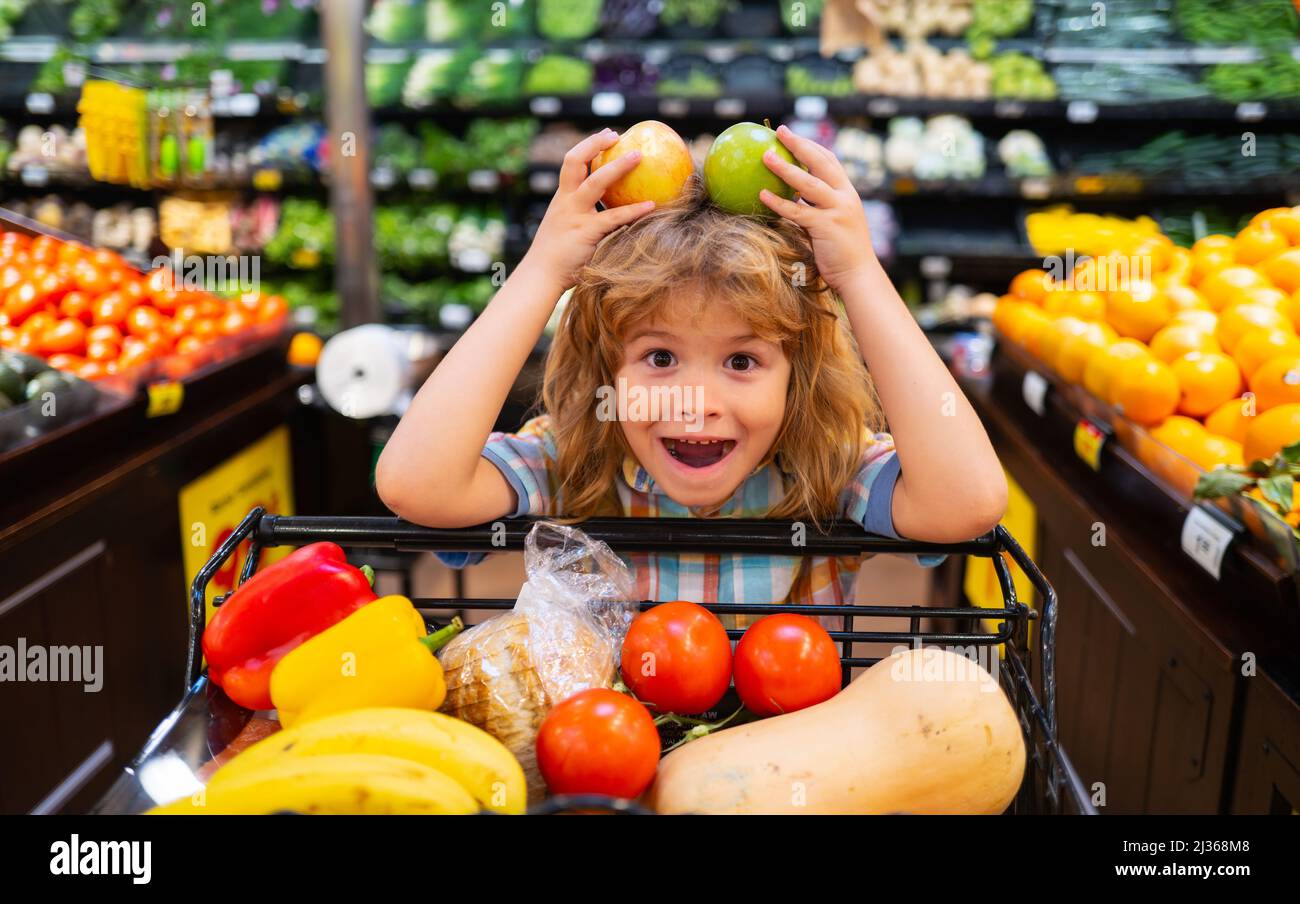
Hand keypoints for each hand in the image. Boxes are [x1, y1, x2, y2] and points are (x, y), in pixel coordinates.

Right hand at [522, 128, 655, 290]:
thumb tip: (611, 212)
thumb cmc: (557, 258)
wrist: (540, 276)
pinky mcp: (586, 232)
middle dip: (595, 144)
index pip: (572, 163)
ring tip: (639, 156)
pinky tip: (651, 205)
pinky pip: (613, 217)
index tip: (607, 136)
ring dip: (618, 167)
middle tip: (617, 135)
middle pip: (575, 161)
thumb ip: (583, 217)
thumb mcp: (566, 229)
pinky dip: (633, 210)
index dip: (589, 146)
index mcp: (561, 198)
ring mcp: (575, 215)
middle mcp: (565, 201)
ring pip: (595, 182)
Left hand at [758, 124, 874, 292]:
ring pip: (808, 183)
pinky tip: (762, 194)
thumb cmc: (843, 254)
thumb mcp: (836, 224)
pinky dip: (779, 202)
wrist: (859, 275)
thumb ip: (820, 209)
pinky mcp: (826, 227)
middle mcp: (845, 196)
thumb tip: (795, 201)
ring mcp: (837, 210)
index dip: (811, 146)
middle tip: (779, 131)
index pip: (830, 161)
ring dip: (785, 168)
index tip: (792, 136)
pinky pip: (797, 212)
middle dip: (799, 144)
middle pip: (820, 163)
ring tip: (765, 156)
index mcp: (848, 193)